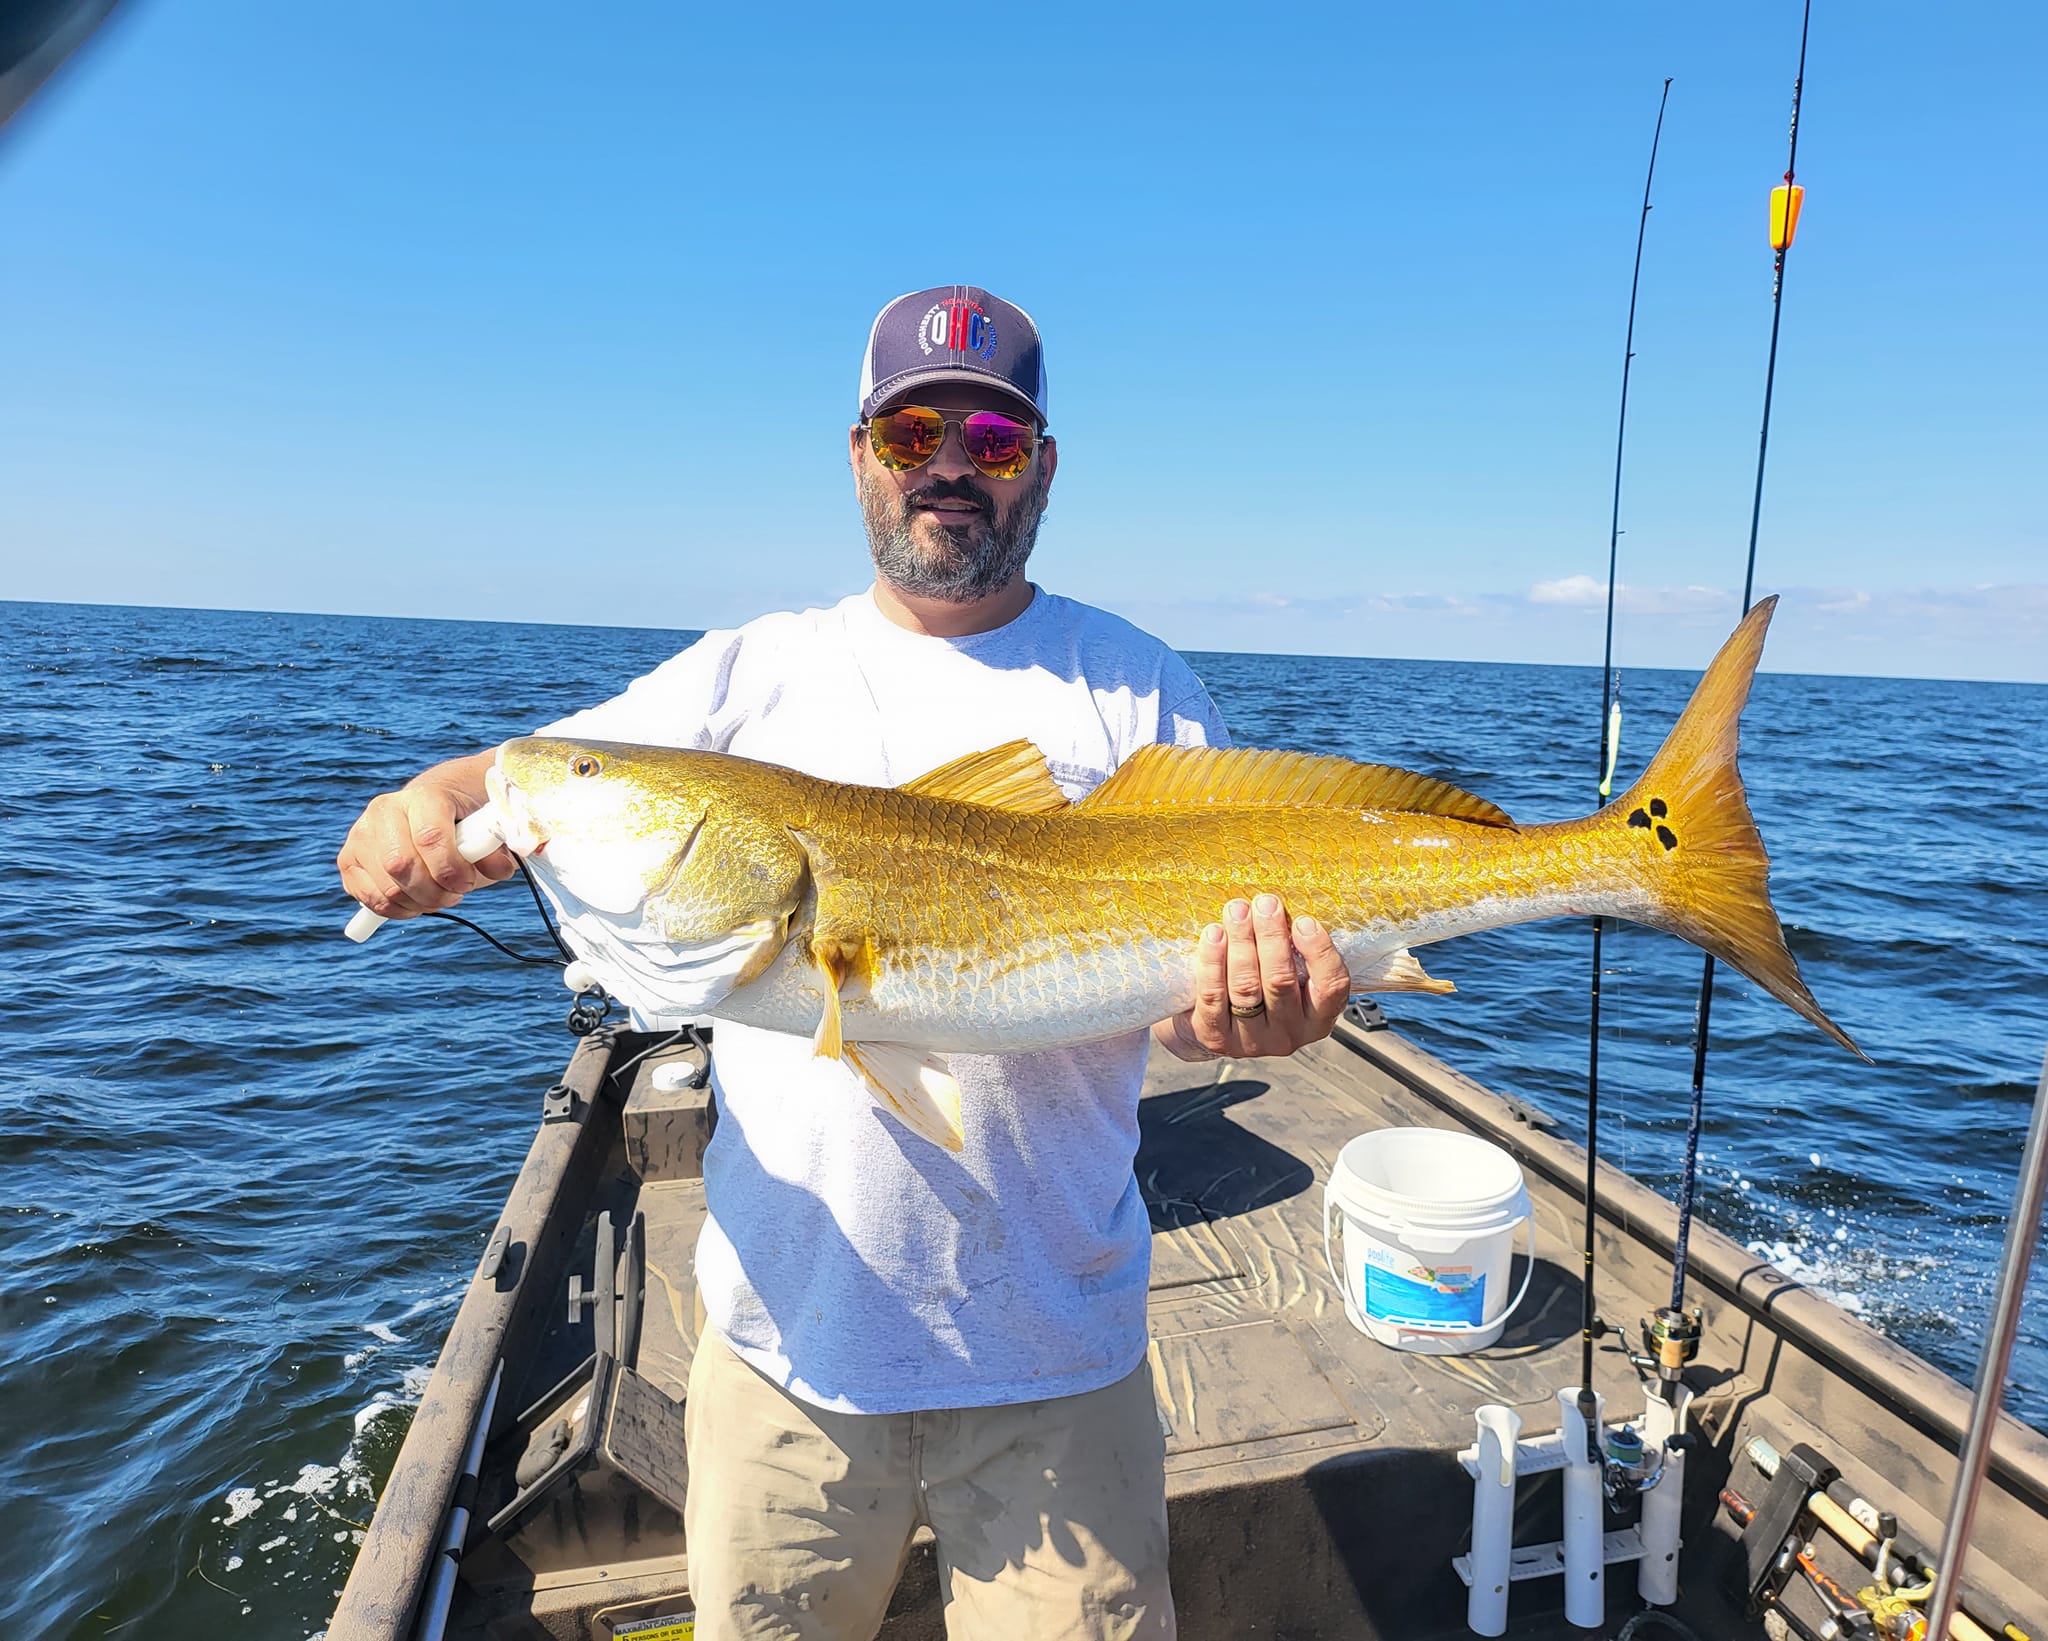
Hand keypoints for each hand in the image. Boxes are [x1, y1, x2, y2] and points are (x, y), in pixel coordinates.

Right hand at [336, 771, 514, 920]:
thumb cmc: (464, 821)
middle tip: (456, 895)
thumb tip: (499, 869)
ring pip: (386, 888)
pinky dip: (397, 911)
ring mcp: (361, 835)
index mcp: (422, 796)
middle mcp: (384, 811)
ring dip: (419, 904)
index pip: (429, 837)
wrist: (436, 807)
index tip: (468, 883)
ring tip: (440, 897)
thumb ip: (493, 851)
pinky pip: (369, 899)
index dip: (451, 868)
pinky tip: (416, 903)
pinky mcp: (349, 860)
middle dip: (434, 892)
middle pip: (402, 866)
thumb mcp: (484, 830)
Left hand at [1155, 894, 1351, 1061]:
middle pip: (1281, 980)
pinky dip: (1213, 961)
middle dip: (1271, 936)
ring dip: (1241, 942)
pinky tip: (1214, 934)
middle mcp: (1288, 1034)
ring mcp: (1251, 1040)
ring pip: (1246, 985)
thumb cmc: (1260, 985)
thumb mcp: (1290, 974)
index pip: (1332, 986)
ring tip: (1237, 910)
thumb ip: (1295, 951)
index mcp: (1317, 1018)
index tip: (1303, 921)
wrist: (1212, 1023)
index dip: (1320, 952)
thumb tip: (1286, 908)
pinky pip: (1213, 995)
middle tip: (1264, 904)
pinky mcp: (1216, 1037)